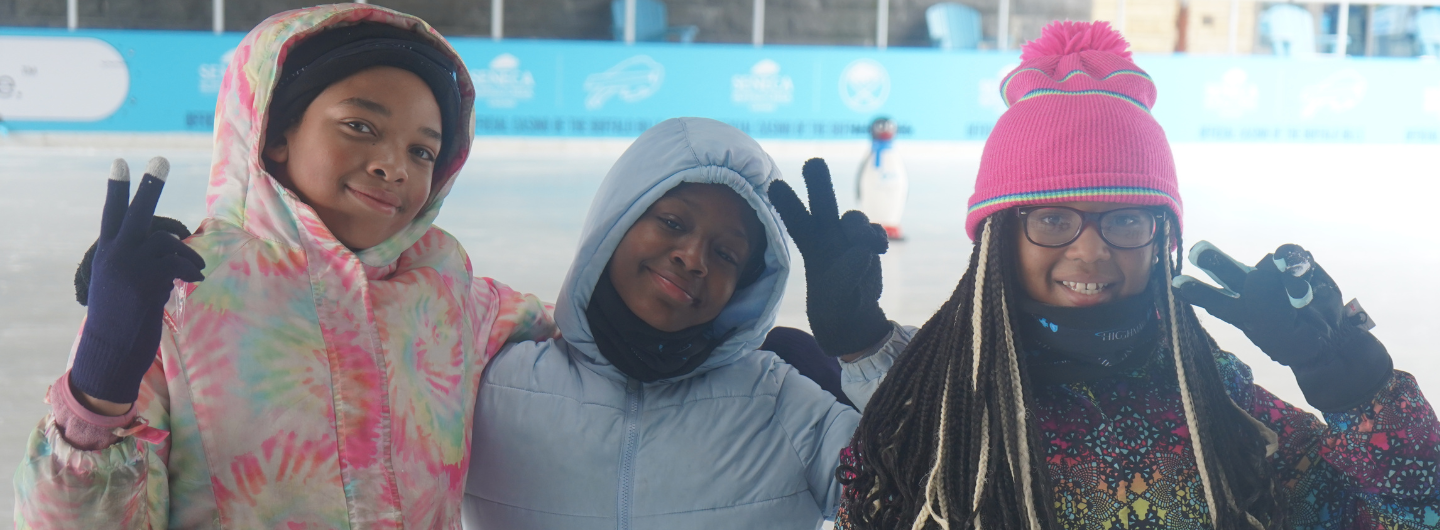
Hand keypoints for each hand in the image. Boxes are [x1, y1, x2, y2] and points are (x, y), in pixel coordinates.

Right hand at [71, 158, 204, 405]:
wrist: (112, 350)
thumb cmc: (121, 321)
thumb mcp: (121, 284)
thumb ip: (139, 261)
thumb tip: (171, 247)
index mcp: (105, 253)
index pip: (111, 214)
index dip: (117, 189)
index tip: (121, 162)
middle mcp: (114, 254)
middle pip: (136, 212)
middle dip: (150, 185)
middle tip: (161, 158)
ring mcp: (130, 266)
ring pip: (167, 242)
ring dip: (186, 255)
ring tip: (196, 271)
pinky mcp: (146, 280)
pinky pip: (177, 264)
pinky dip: (189, 270)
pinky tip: (194, 280)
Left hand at [768, 158, 890, 356]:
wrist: (854, 316)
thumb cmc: (835, 309)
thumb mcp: (835, 300)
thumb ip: (846, 276)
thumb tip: (862, 251)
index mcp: (812, 249)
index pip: (797, 222)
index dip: (787, 204)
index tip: (774, 185)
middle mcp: (829, 237)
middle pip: (823, 204)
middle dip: (818, 183)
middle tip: (813, 162)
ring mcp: (850, 239)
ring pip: (853, 217)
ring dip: (858, 227)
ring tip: (865, 247)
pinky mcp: (869, 245)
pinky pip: (876, 231)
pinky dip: (877, 237)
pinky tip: (877, 250)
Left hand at [1174, 242, 1390, 411]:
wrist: (1331, 339)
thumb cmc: (1299, 340)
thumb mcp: (1283, 337)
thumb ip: (1270, 302)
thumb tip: (1273, 268)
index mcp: (1241, 311)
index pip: (1214, 299)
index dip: (1196, 291)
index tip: (1176, 285)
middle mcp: (1253, 289)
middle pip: (1227, 270)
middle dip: (1213, 260)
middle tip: (1198, 252)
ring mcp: (1274, 276)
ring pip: (1267, 262)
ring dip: (1280, 272)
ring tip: (1295, 294)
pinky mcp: (1298, 266)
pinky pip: (1292, 256)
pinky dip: (1297, 265)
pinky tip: (1304, 276)